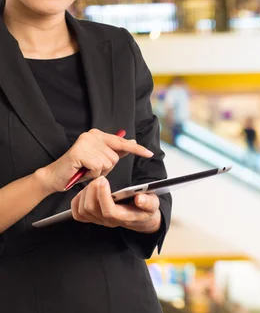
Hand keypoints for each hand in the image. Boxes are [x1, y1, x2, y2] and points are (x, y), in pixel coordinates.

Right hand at [38, 129, 153, 193]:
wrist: (56, 177)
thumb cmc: (79, 169)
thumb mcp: (101, 160)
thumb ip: (116, 151)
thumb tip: (133, 143)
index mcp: (98, 135)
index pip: (122, 142)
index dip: (137, 149)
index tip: (149, 153)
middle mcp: (92, 135)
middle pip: (116, 157)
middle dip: (107, 168)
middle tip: (92, 168)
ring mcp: (85, 142)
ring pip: (108, 163)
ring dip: (99, 172)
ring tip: (87, 170)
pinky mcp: (80, 152)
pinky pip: (99, 167)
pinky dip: (92, 174)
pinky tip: (83, 171)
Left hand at [71, 177, 160, 233]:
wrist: (140, 218)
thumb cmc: (146, 208)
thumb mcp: (153, 204)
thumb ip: (149, 202)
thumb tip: (140, 199)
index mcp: (125, 217)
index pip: (109, 211)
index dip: (103, 196)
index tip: (104, 180)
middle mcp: (109, 221)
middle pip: (92, 209)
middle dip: (92, 190)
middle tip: (100, 178)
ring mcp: (100, 221)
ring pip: (83, 210)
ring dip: (85, 193)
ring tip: (95, 183)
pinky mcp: (93, 218)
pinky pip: (78, 214)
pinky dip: (77, 201)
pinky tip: (86, 191)